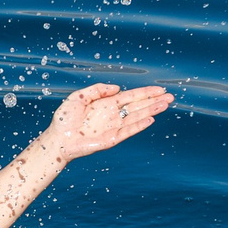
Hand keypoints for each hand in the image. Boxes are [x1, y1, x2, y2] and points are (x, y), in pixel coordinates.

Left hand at [41, 82, 172, 160]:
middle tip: (170, 97)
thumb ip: (97, 90)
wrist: (57, 139)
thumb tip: (117, 88)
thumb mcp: (79, 97)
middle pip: (138, 106)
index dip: (146, 93)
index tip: (160, 90)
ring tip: (165, 105)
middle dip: (154, 101)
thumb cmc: (65, 119)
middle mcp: (113, 115)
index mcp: (107, 104)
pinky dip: (139, 125)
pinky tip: (150, 119)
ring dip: (151, 111)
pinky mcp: (111, 139)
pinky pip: (128, 131)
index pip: (131, 97)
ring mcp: (113, 127)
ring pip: (137, 117)